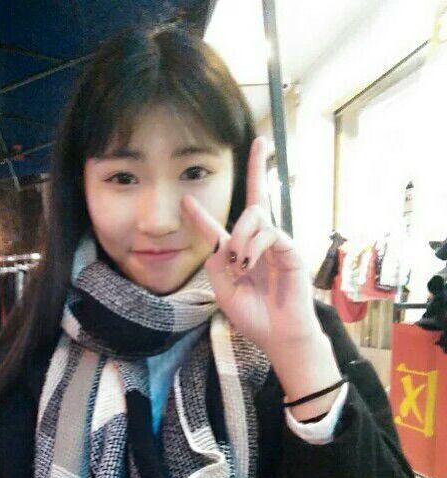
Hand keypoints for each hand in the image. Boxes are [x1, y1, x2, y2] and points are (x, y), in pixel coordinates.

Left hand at [181, 137, 320, 356]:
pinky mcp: (291, 250)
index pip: (220, 226)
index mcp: (238, 252)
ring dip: (241, 237)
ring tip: (238, 263)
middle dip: (257, 168)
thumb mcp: (222, 289)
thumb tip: (219, 239)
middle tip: (260, 142)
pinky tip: (249, 266)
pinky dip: (254, 247)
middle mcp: (258, 242)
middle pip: (257, 198)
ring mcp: (276, 244)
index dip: (202, 213)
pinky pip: (270, 234)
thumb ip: (216, 262)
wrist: (276, 335)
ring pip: (256, 216)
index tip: (186, 197)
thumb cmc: (252, 315)